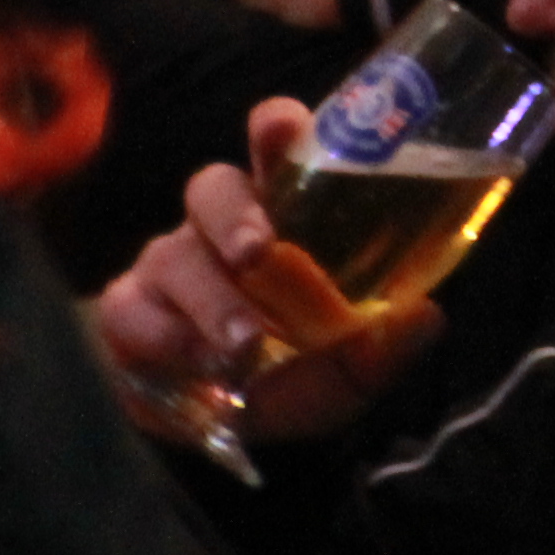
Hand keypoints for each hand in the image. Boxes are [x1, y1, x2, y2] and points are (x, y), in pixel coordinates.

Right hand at [89, 100, 442, 444]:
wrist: (224, 424)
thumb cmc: (294, 369)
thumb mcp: (349, 366)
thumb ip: (382, 344)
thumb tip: (426, 317)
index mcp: (283, 213)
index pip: (275, 148)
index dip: (275, 130)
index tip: (281, 130)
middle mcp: (221, 226)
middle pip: (212, 188)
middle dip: (234, 217)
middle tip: (258, 253)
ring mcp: (169, 262)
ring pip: (175, 254)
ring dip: (212, 299)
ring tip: (243, 344)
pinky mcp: (128, 308)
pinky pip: (132, 310)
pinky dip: (167, 337)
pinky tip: (198, 364)